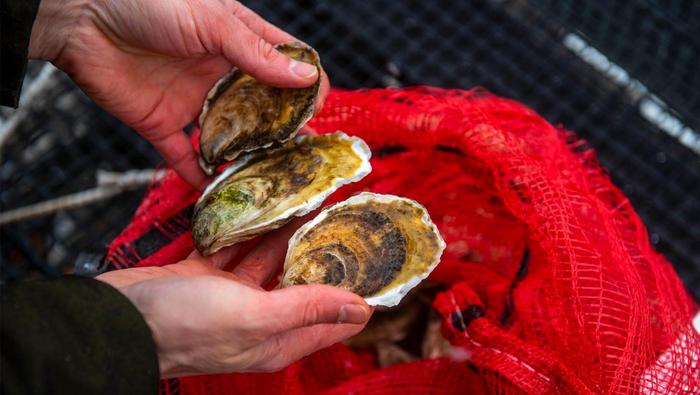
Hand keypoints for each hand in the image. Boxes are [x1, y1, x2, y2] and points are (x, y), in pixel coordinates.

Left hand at [29, 0, 329, 188]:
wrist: (81, 17)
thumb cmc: (149, 2)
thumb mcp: (211, 22)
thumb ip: (256, 54)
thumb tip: (307, 78)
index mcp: (237, 42)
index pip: (284, 66)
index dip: (305, 86)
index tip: (318, 110)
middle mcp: (219, 75)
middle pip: (261, 109)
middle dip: (283, 131)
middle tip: (302, 157)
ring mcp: (193, 101)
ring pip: (229, 138)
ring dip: (247, 158)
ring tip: (269, 180)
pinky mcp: (162, 123)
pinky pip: (184, 157)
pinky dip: (198, 176)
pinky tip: (217, 190)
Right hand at [97, 220, 368, 377]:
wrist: (114, 318)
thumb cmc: (182, 325)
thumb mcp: (252, 317)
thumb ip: (306, 308)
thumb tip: (362, 308)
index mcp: (278, 338)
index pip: (333, 317)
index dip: (357, 290)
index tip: (375, 257)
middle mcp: (260, 319)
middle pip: (303, 281)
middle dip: (323, 250)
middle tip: (345, 213)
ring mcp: (231, 296)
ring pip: (269, 259)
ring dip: (288, 231)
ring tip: (311, 198)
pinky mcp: (205, 275)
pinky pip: (236, 247)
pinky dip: (249, 228)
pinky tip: (264, 204)